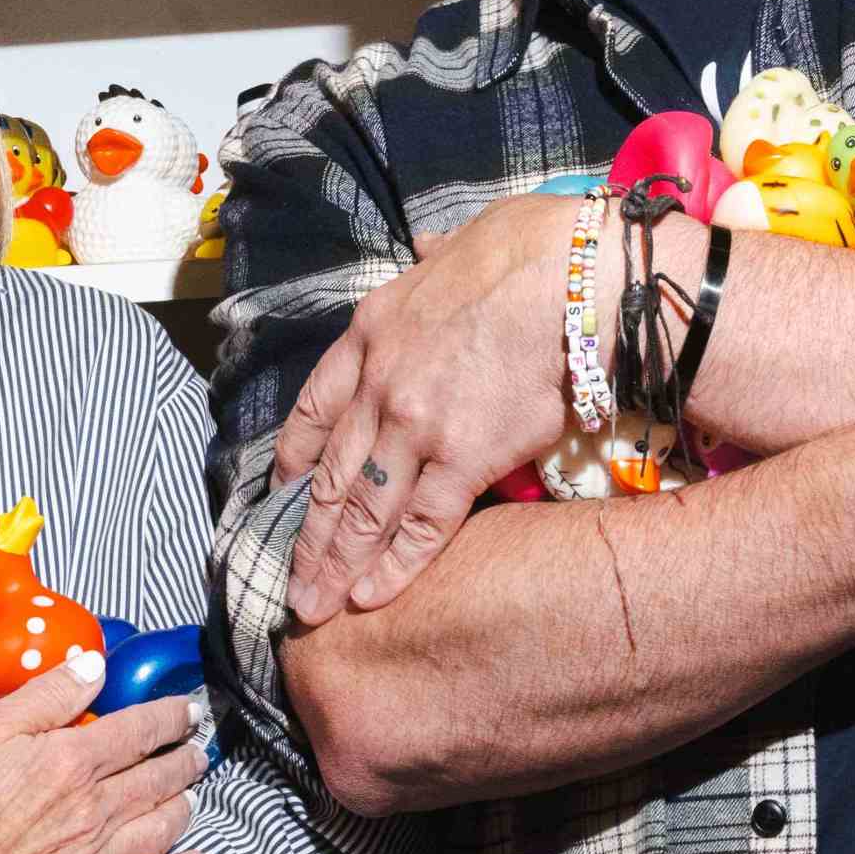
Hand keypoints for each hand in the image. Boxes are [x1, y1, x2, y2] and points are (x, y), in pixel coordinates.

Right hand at [0, 654, 205, 853]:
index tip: (187, 710)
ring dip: (184, 807)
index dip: (171, 716)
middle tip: (195, 751)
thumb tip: (95, 666)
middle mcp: (96, 812)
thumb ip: (46, 697)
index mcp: (73, 761)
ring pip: (162, 830)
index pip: (142, 730)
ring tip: (191, 795)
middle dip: (184, 760)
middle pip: (160, 779)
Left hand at [273, 193, 582, 625]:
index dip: (296, 457)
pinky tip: (370, 597)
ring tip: (315, 608)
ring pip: (364, 510)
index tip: (284, 488)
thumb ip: (433, 260)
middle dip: (307, 535)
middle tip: (291, 581)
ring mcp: (415, 427)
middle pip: (332, 475)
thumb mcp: (453, 245)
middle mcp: (379, 387)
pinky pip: (420, 525)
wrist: (570, 275)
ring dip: (336, 565)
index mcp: (370, 333)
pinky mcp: (462, 458)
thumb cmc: (525, 251)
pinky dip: (393, 567)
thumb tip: (431, 247)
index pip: (316, 407)